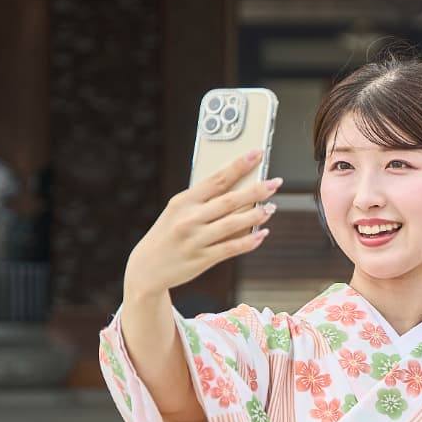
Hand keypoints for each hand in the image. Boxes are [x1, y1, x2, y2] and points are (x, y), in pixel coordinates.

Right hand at [123, 152, 278, 299]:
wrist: (147, 267)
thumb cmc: (168, 233)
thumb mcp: (178, 211)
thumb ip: (204, 201)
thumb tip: (239, 189)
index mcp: (183, 201)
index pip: (216, 179)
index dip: (239, 166)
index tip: (257, 154)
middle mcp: (189, 218)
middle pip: (229, 200)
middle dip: (256, 190)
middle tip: (275, 183)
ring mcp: (195, 239)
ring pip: (233, 223)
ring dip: (256, 215)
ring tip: (271, 208)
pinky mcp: (202, 259)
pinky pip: (231, 248)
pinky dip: (249, 240)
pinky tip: (262, 233)